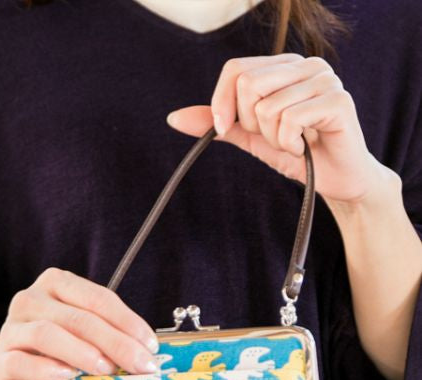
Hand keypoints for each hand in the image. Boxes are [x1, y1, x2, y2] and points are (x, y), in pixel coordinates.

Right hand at [0, 268, 158, 379]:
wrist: (15, 373)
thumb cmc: (58, 349)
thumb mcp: (84, 333)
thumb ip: (108, 333)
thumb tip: (147, 351)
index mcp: (58, 283)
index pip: (99, 299)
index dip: (128, 322)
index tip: (151, 345)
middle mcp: (32, 299)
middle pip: (79, 318)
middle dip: (116, 342)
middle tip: (141, 364)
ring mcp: (13, 327)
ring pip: (48, 334)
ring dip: (83, 352)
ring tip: (108, 369)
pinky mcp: (1, 359)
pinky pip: (22, 361)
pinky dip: (48, 369)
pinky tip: (69, 376)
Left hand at [166, 54, 395, 209]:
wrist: (338, 182)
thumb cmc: (299, 156)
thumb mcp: (252, 138)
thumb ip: (220, 123)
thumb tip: (174, 119)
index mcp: (285, 67)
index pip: (236, 69)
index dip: (222, 102)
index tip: (225, 130)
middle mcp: (306, 65)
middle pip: (248, 84)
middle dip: (251, 124)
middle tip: (273, 139)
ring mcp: (324, 79)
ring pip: (268, 106)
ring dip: (273, 139)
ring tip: (294, 144)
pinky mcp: (338, 100)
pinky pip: (290, 119)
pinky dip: (289, 143)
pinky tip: (305, 148)